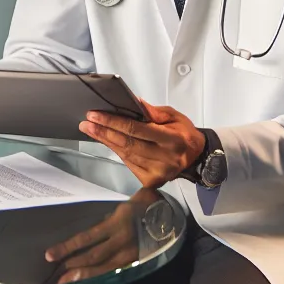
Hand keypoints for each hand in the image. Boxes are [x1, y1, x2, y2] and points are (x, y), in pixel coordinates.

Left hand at [44, 190, 158, 283]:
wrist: (169, 213)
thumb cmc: (140, 206)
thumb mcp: (120, 208)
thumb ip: (105, 222)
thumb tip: (88, 239)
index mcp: (116, 222)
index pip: (86, 238)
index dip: (67, 248)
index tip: (50, 255)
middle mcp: (122, 239)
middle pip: (92, 256)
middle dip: (72, 267)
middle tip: (55, 278)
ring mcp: (131, 252)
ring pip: (104, 268)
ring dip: (84, 276)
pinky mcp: (137, 260)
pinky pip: (116, 272)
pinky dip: (101, 278)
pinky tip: (90, 283)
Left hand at [79, 101, 204, 188]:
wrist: (196, 156)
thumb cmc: (184, 134)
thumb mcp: (174, 116)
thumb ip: (153, 111)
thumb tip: (133, 103)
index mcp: (172, 139)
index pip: (137, 129)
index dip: (114, 122)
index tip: (96, 115)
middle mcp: (165, 158)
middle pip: (128, 144)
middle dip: (104, 132)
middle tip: (87, 123)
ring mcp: (158, 172)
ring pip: (125, 155)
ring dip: (106, 141)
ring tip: (92, 130)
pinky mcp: (151, 181)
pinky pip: (128, 163)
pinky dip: (117, 151)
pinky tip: (107, 142)